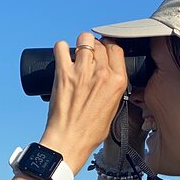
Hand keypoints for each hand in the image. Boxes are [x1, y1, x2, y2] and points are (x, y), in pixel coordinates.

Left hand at [40, 33, 127, 173]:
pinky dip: (61, 48)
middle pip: (100, 44)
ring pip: (84, 39)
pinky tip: (63, 55)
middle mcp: (102, 73)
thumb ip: (113, 88)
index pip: (117, 49)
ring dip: (81, 44)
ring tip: (77, 53)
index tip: (104, 52)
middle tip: (89, 56)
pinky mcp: (63, 72)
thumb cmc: (90, 131)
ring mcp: (82, 71)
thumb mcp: (113, 108)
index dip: (109, 48)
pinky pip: (61, 47)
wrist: (69, 140)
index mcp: (118, 82)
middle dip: (95, 47)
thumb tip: (108, 75)